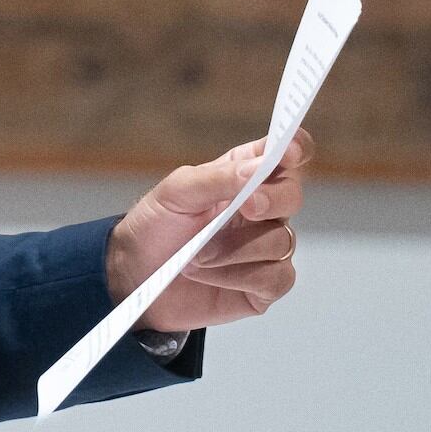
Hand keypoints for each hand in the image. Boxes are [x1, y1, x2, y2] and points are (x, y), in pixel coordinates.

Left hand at [106, 129, 314, 332]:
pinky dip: (236, 275)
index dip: (295, 147)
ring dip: (234, 248)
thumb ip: (217, 177)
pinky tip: (206, 274)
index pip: (284, 154)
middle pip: (292, 196)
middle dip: (272, 200)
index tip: (289, 151)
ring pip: (281, 241)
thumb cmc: (156, 226)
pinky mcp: (265, 284)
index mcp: (242, 175)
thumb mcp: (176, 193)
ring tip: (195, 254)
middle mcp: (262, 209)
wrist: (135, 274)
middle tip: (246, 206)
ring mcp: (266, 247)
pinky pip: (275, 278)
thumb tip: (258, 168)